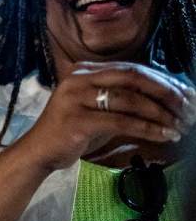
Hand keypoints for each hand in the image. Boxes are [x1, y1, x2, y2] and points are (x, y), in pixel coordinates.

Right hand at [21, 61, 194, 170]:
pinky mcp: (77, 120)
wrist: (40, 152)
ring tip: (179, 127)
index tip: (186, 95)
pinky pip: (121, 122)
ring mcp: (75, 98)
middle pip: (133, 77)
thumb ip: (122, 97)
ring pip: (130, 100)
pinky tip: (164, 136)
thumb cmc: (73, 131)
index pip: (132, 69)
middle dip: (166, 93)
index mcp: (85, 70)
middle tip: (187, 109)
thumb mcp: (97, 107)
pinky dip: (147, 129)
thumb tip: (167, 96)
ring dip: (160, 114)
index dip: (163, 81)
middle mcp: (78, 78)